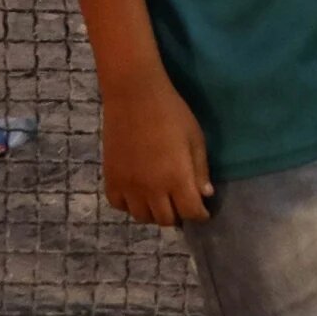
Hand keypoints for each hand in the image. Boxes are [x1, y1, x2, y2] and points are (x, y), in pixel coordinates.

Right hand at [101, 71, 212, 225]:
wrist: (134, 96)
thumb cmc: (172, 113)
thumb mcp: (195, 138)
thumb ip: (200, 169)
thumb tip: (205, 195)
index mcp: (177, 178)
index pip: (191, 212)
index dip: (200, 214)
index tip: (203, 211)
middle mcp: (152, 189)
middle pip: (166, 219)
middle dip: (179, 215)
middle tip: (182, 205)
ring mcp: (128, 186)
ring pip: (142, 217)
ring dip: (155, 213)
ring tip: (161, 201)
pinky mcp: (111, 179)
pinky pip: (119, 205)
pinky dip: (131, 206)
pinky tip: (138, 195)